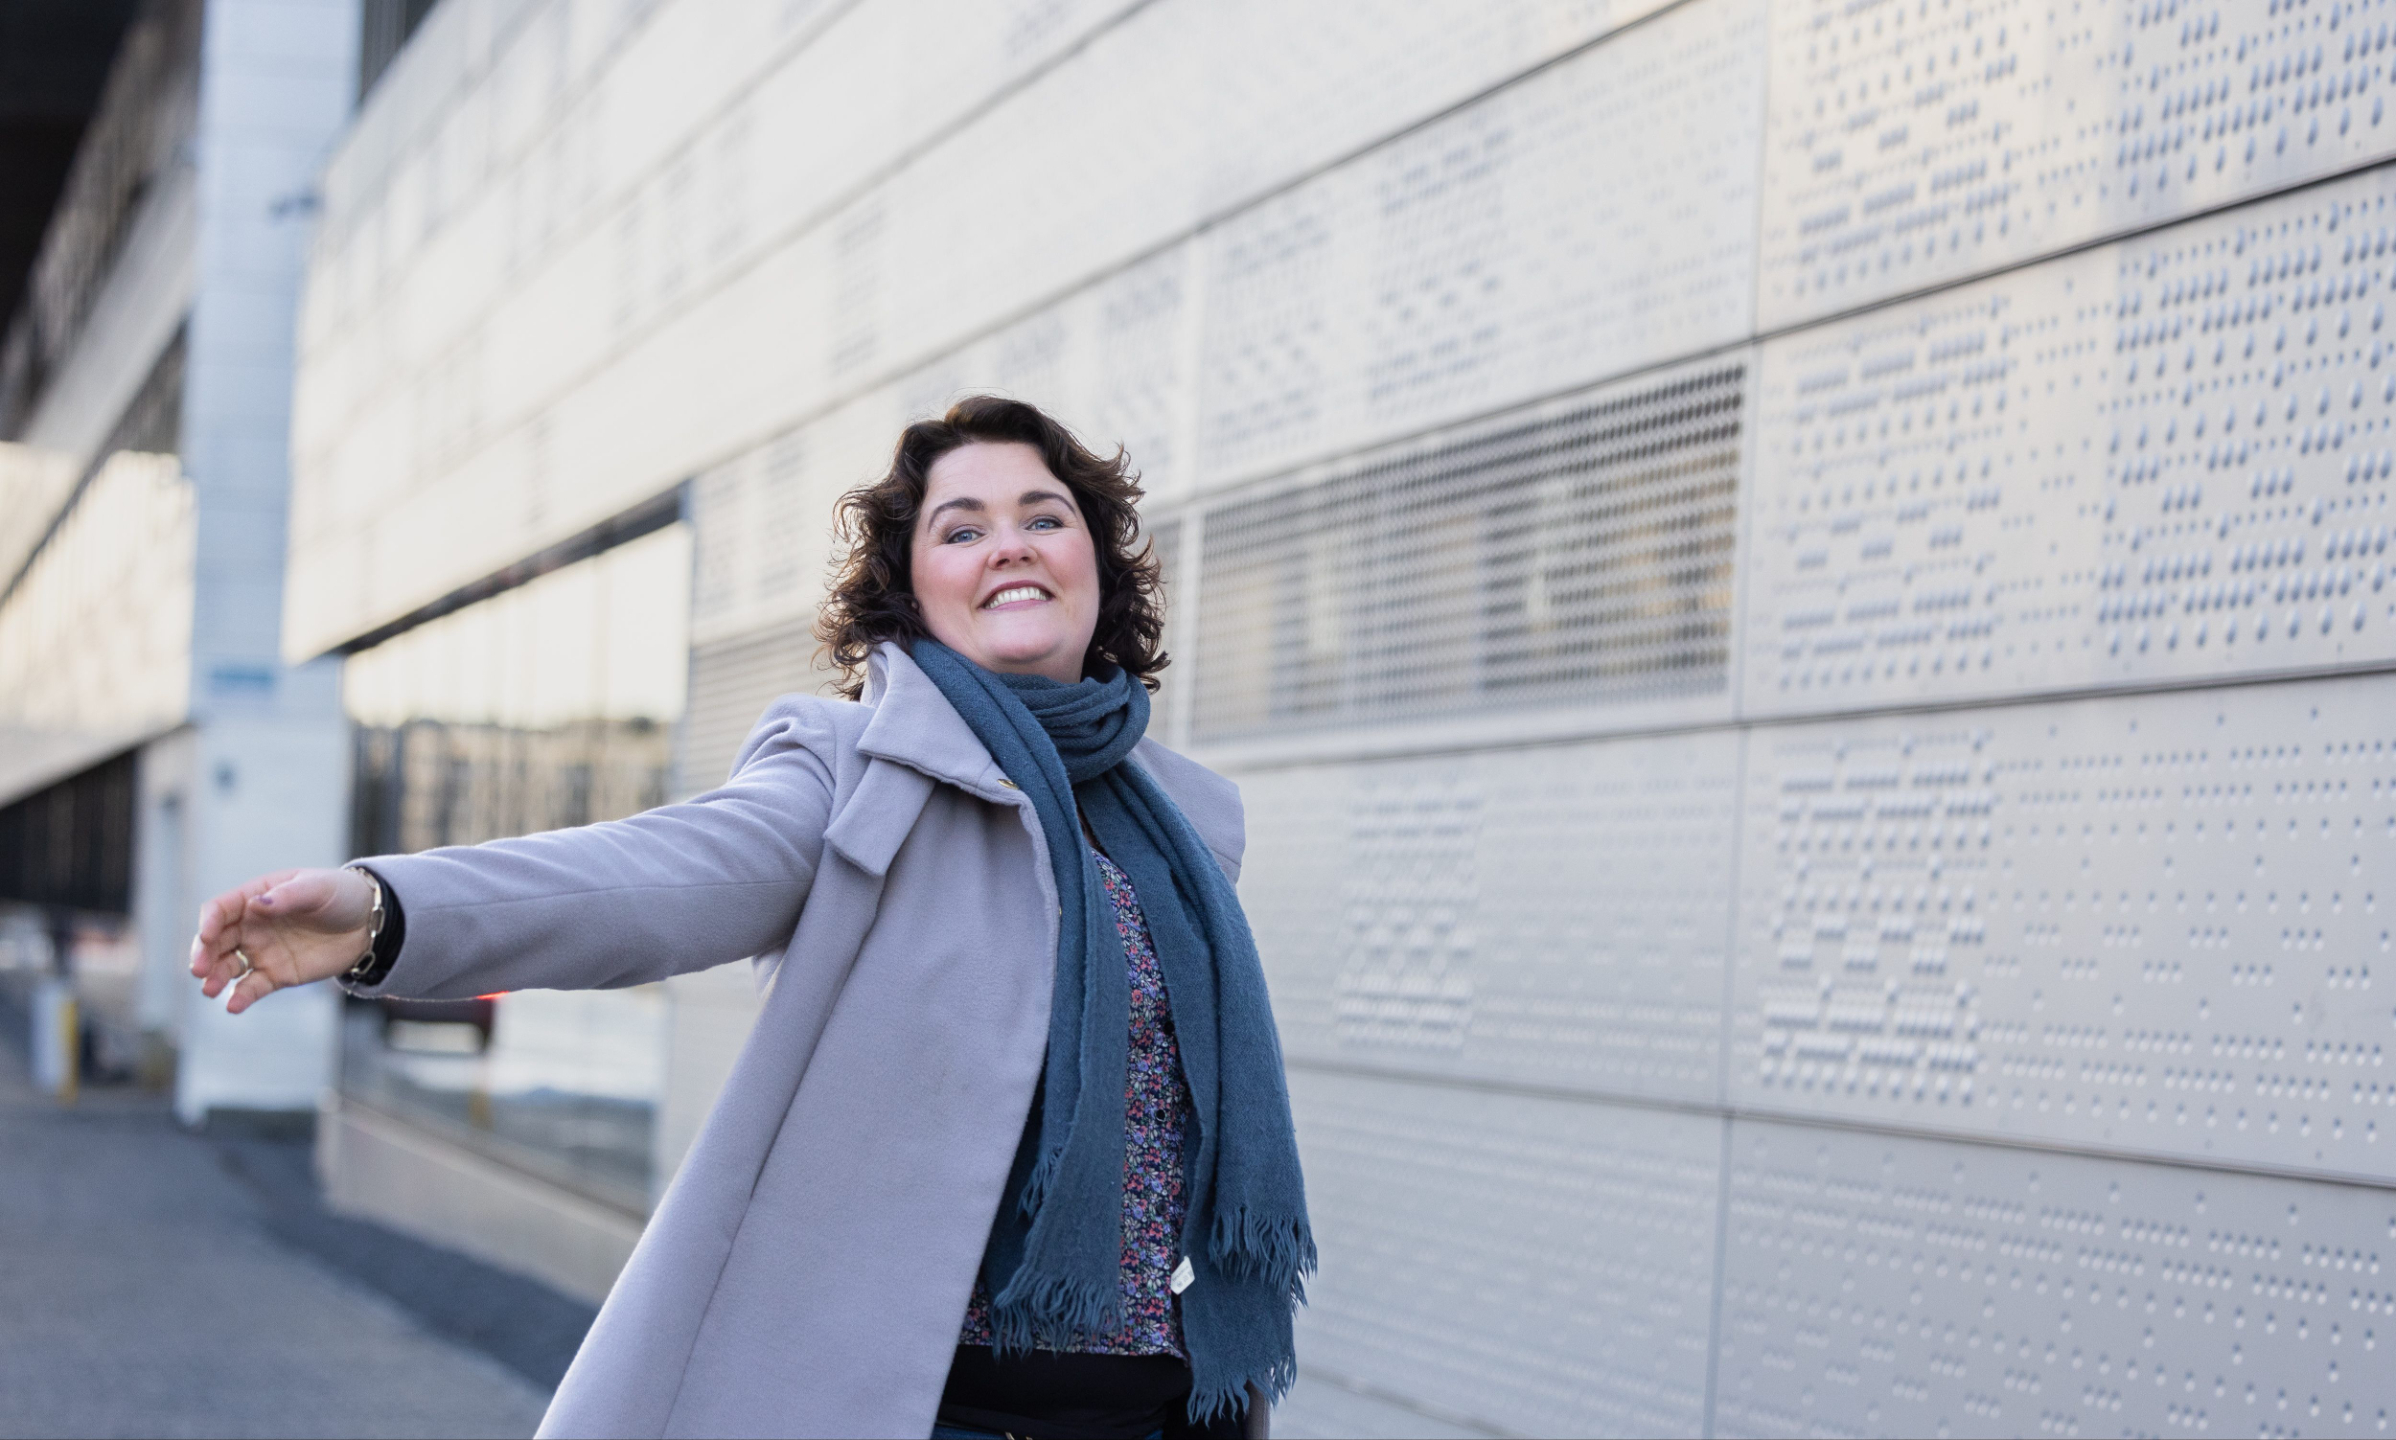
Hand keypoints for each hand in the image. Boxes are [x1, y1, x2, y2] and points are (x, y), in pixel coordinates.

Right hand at [189, 867, 376, 1013]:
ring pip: (227, 967)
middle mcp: (251, 926)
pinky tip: (234, 1006)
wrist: (368, 923)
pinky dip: (241, 997)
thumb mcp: (318, 888)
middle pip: (215, 941)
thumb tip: (258, 905)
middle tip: (199, 969)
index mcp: (256, 897)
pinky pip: (252, 987)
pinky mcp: (276, 974)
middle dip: (203, 955)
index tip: (208, 936)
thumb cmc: (340, 895)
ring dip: (215, 978)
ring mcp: (261, 951)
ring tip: (209, 990)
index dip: (210, 923)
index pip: (220, 910)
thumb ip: (288, 896)